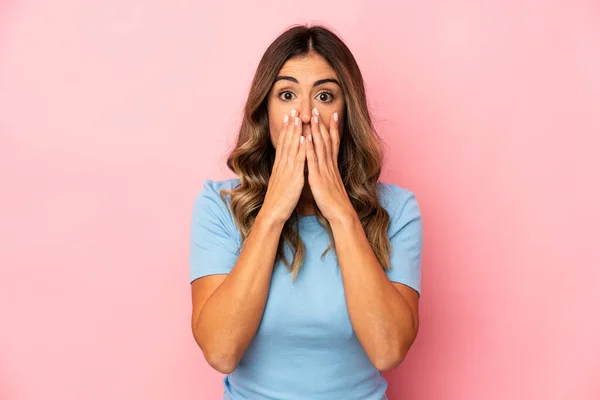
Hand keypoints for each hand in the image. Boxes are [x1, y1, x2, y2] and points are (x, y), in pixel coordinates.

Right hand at [260, 109, 306, 224]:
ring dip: (295, 131)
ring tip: (298, 117)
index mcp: (280, 165)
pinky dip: (302, 148)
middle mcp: (282, 164)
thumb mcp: (281, 181)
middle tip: (293, 109)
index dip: (285, 129)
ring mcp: (287, 169)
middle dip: (290, 124)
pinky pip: (298, 160)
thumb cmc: (279, 200)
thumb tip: (288, 164)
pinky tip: (305, 138)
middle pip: (286, 140)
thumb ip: (284, 171)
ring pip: (292, 146)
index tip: (288, 116)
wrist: (273, 212)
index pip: (282, 143)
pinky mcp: (294, 177)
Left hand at [305, 108, 355, 222]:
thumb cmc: (334, 200)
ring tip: (311, 116)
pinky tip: (305, 136)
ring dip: (316, 130)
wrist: (340, 213)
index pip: (334, 143)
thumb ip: (329, 173)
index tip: (333, 114)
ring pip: (320, 146)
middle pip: (327, 140)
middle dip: (322, 123)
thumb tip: (326, 167)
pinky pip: (313, 160)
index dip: (333, 128)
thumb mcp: (332, 183)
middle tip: (317, 108)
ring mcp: (324, 170)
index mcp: (332, 166)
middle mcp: (329, 165)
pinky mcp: (318, 177)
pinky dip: (309, 147)